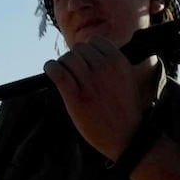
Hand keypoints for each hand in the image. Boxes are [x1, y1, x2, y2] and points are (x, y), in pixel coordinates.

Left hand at [44, 37, 146, 161]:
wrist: (127, 137)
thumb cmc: (126, 111)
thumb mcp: (128, 80)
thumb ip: (113, 65)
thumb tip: (92, 54)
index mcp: (119, 62)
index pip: (95, 41)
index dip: (88, 51)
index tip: (85, 62)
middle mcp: (105, 68)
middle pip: (79, 49)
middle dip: (75, 59)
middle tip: (74, 72)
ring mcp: (90, 81)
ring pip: (67, 59)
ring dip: (63, 65)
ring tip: (64, 74)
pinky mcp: (75, 96)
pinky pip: (57, 72)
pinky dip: (51, 68)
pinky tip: (51, 71)